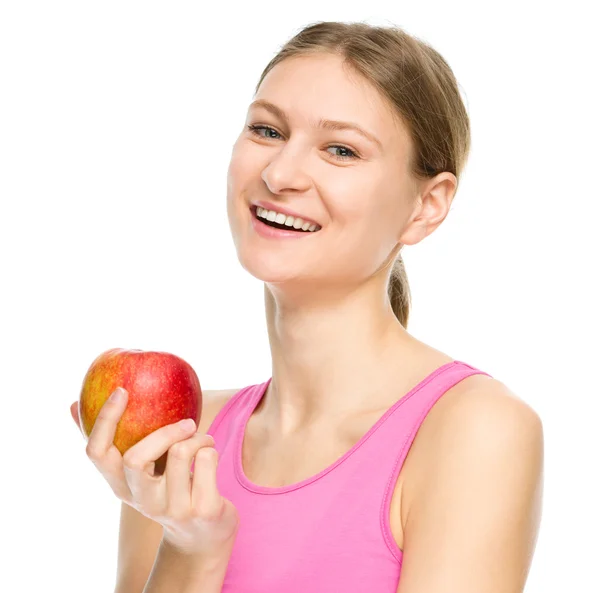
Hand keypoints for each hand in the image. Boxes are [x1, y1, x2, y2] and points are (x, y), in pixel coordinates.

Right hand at [70, 388, 239, 557]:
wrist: (202, 537)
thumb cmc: (168, 490)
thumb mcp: (138, 474)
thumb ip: (114, 443)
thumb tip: (72, 405)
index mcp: (121, 487)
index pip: (97, 454)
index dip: (105, 420)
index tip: (121, 391)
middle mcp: (142, 501)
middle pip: (135, 458)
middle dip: (165, 432)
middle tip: (187, 422)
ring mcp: (172, 508)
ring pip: (179, 452)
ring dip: (198, 437)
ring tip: (204, 440)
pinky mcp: (202, 509)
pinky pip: (207, 459)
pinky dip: (211, 448)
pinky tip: (211, 453)